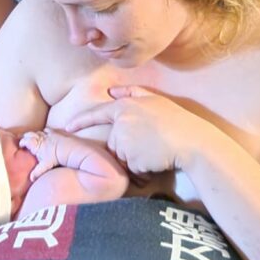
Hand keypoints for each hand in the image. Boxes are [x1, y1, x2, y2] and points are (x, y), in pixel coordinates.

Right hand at [19, 129, 59, 181]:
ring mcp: (47, 134)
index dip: (22, 142)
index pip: (25, 141)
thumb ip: (37, 172)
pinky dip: (44, 131)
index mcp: (36, 145)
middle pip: (30, 134)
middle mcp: (40, 138)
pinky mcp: (54, 133)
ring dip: (34, 134)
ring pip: (38, 132)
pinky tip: (45, 133)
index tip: (20, 145)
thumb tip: (31, 178)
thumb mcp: (45, 166)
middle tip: (22, 139)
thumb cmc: (55, 157)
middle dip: (25, 136)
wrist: (67, 149)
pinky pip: (47, 130)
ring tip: (33, 137)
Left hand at [66, 86, 197, 173]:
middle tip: (151, 143)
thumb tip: (112, 91)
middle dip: (128, 147)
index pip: (96, 113)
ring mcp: (124, 140)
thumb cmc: (177, 121)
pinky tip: (155, 160)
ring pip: (122, 156)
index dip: (81, 120)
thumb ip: (132, 92)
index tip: (67, 126)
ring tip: (155, 150)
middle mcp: (121, 122)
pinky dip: (141, 168)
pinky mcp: (130, 158)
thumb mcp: (155, 100)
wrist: (192, 142)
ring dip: (135, 158)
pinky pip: (131, 168)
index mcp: (125, 106)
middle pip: (114, 141)